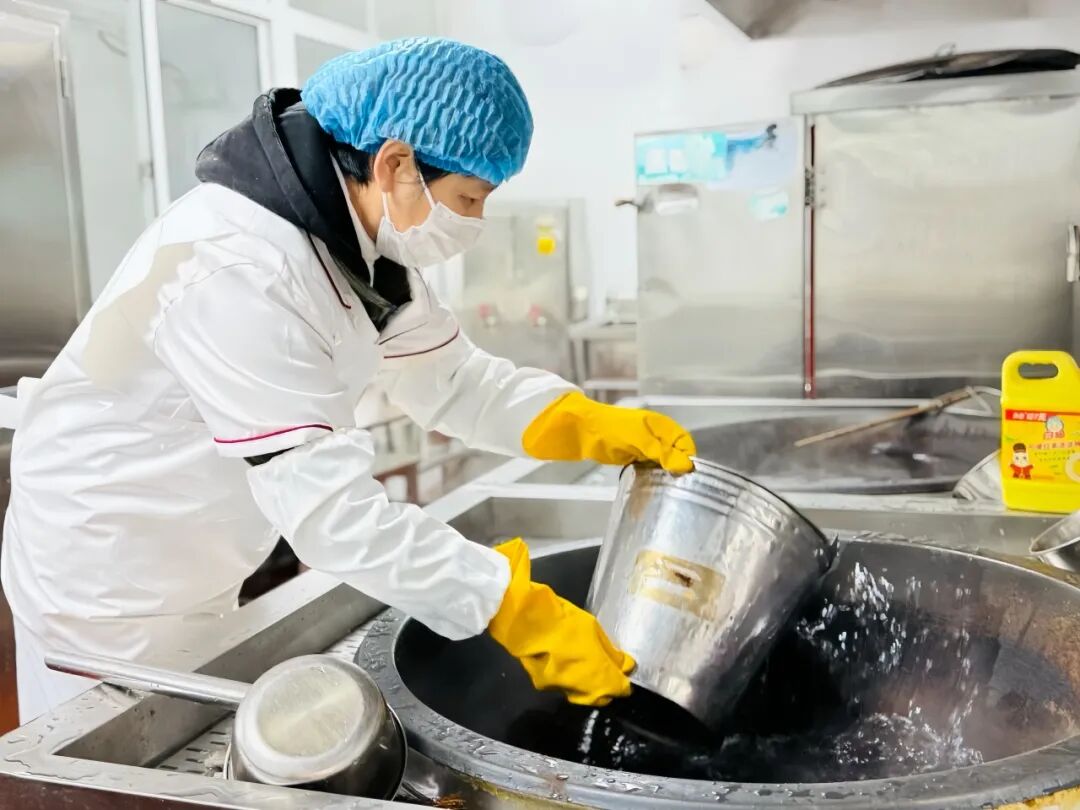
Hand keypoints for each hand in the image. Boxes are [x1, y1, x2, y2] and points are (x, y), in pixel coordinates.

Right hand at [488, 539, 633, 705]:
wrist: (529, 625)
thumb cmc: (567, 624)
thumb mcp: (595, 631)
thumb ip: (611, 653)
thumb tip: (627, 666)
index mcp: (601, 679)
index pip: (621, 689)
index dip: (624, 680)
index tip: (624, 670)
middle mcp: (584, 692)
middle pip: (602, 698)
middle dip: (607, 686)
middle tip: (607, 668)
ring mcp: (563, 691)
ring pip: (582, 695)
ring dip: (588, 685)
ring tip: (587, 666)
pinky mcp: (544, 686)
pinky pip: (564, 687)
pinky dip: (570, 679)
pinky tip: (567, 664)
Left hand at [522, 392, 695, 473]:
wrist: (581, 430)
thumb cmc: (611, 430)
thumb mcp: (639, 440)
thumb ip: (662, 452)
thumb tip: (685, 467)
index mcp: (662, 425)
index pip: (685, 443)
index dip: (687, 459)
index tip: (686, 478)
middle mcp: (656, 435)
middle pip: (675, 454)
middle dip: (677, 469)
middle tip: (677, 488)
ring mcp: (644, 446)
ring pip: (663, 462)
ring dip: (664, 474)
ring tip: (665, 490)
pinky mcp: (632, 456)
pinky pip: (648, 467)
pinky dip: (651, 475)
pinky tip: (651, 486)